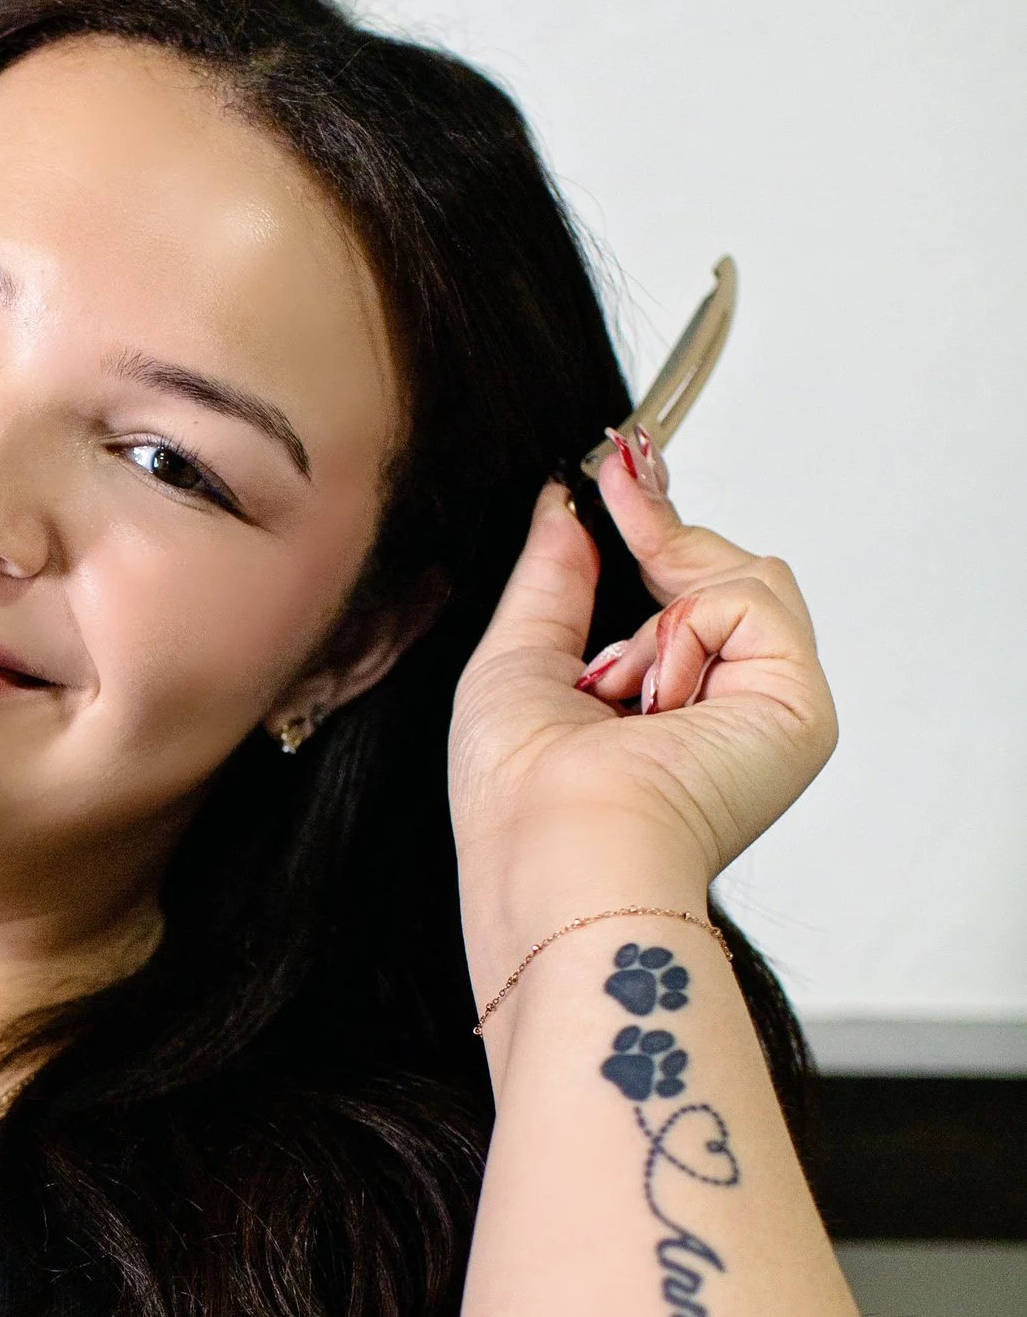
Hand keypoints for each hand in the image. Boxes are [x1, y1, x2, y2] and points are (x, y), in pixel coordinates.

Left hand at [448, 434, 836, 924]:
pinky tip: (656, 692)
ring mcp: (767, 708)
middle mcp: (725, 712)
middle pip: (726, 572)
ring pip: (744, 579)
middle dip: (662, 534)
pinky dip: (688, 628)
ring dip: (662, 606)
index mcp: (664, 712)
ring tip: (617, 681)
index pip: (686, 591)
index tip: (621, 462)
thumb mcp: (518, 657)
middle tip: (620, 480)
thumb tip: (568, 504)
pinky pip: (751, 600)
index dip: (657, 524)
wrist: (558, 854)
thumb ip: (553, 577)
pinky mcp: (797, 706)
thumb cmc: (520, 797)